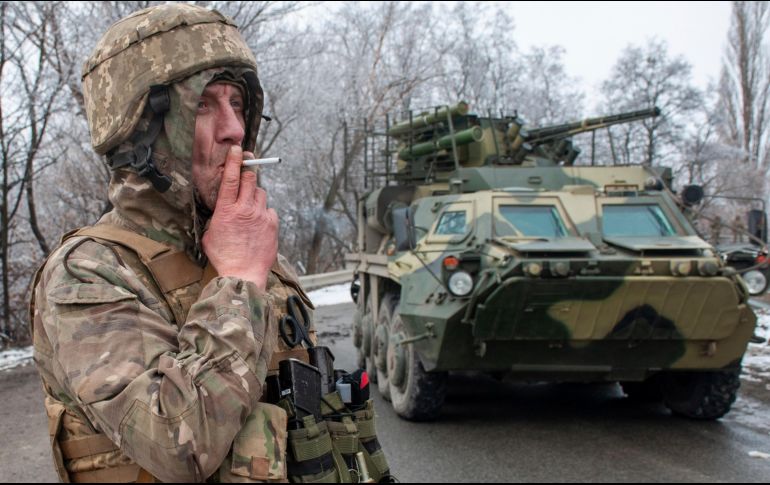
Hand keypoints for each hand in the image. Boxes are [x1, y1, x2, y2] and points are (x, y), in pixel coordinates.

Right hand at [202, 145, 278, 290]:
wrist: (243, 274)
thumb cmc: (224, 257)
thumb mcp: (211, 234)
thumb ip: (217, 217)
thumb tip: (221, 211)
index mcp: (226, 210)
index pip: (232, 178)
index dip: (235, 160)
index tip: (237, 149)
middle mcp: (245, 209)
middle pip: (251, 179)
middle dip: (248, 174)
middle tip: (246, 176)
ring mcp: (261, 216)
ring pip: (261, 194)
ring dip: (255, 197)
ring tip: (250, 210)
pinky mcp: (272, 224)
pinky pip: (269, 210)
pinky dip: (264, 213)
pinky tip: (258, 225)